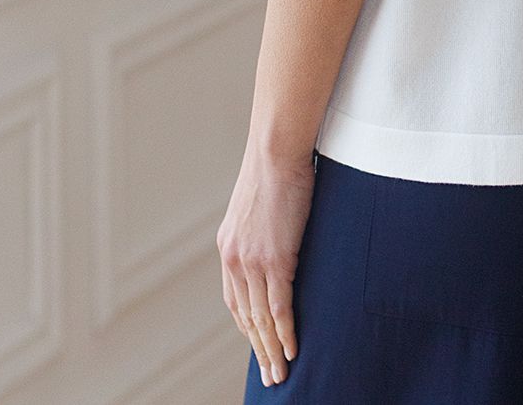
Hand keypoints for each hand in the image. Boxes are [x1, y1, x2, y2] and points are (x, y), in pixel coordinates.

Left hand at [217, 147, 314, 386]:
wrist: (277, 148)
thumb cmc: (277, 166)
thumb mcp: (261, 204)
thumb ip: (265, 227)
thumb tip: (281, 235)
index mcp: (229, 247)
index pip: (236, 299)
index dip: (248, 326)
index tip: (260, 344)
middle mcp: (234, 259)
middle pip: (246, 316)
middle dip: (258, 348)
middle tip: (272, 375)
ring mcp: (252, 261)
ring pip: (261, 319)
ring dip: (272, 350)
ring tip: (282, 373)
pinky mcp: (274, 259)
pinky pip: (279, 307)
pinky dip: (286, 333)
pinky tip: (293, 350)